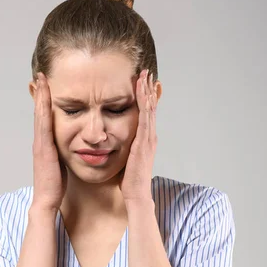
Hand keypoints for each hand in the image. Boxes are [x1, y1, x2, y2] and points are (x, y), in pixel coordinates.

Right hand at [32, 72, 66, 210]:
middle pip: (39, 112)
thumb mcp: (61, 164)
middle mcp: (40, 141)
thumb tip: (72, 146)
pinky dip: (42, 109)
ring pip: (39, 114)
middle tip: (39, 75)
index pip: (45, 118)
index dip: (44, 102)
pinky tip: (44, 98)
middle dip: (39, 93)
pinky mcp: (43, 147)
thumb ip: (63, 153)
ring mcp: (40, 143)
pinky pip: (43, 124)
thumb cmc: (55, 185)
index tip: (45, 86)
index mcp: (45, 144)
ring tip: (40, 79)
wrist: (47, 200)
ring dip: (39, 96)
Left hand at [119, 69, 157, 202]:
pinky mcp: (144, 141)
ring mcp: (148, 138)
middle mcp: (149, 136)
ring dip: (147, 91)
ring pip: (149, 109)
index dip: (145, 97)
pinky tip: (141, 91)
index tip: (143, 82)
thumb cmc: (130, 180)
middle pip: (150, 107)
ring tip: (145, 75)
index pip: (146, 114)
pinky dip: (144, 102)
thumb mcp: (127, 159)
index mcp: (145, 140)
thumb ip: (125, 148)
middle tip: (146, 71)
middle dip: (148, 89)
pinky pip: (144, 117)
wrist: (136, 194)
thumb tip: (116, 142)